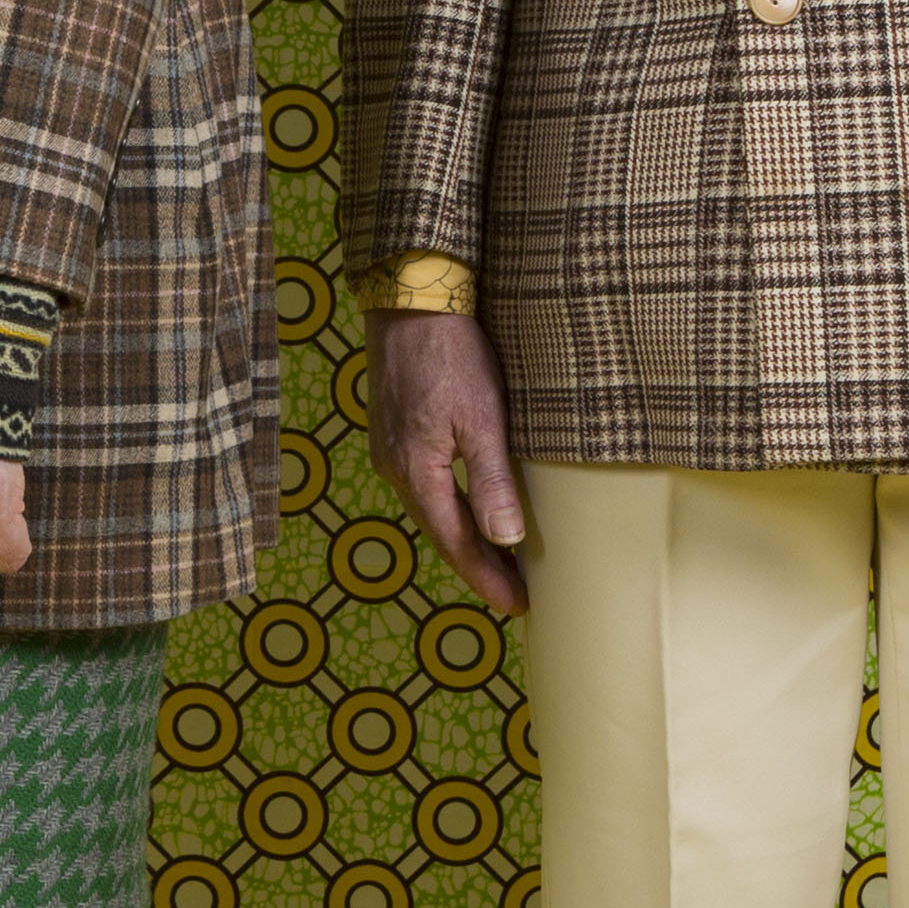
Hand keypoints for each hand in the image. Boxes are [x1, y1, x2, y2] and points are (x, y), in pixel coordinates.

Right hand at [367, 307, 526, 617]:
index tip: (518, 606)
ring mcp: (390, 451)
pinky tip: (469, 510)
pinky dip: (450, 508)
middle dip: (477, 567)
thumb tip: (506, 539)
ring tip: (498, 561)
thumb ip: (492, 479)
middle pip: (440, 533)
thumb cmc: (451, 353)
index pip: (456, 544)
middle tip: (514, 594)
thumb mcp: (482, 417)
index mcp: (417, 472)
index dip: (488, 578)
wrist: (410, 301)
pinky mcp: (393, 432)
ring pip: (431, 510)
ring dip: (463, 538)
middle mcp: (395, 469)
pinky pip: (424, 486)